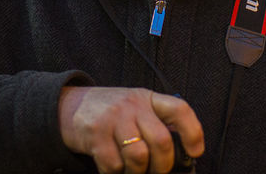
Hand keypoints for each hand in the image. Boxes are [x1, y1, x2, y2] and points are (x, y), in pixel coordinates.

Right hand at [58, 86, 203, 173]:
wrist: (68, 105)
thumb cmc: (109, 112)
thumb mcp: (134, 107)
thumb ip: (154, 122)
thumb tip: (180, 153)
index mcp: (147, 98)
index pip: (179, 109)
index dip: (193, 132)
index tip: (196, 152)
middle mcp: (132, 105)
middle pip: (161, 141)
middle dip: (163, 165)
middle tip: (156, 172)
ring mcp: (113, 119)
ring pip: (139, 156)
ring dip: (138, 172)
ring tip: (133, 171)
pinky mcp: (95, 135)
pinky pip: (114, 165)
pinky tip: (113, 168)